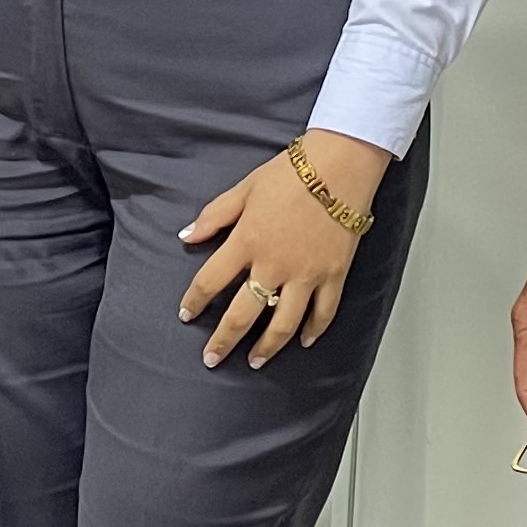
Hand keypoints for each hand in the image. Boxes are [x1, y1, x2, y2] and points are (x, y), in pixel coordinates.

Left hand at [180, 133, 389, 369]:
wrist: (340, 165)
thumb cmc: (291, 172)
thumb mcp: (244, 189)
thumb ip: (214, 216)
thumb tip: (186, 236)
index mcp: (247, 242)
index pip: (210, 281)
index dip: (194, 301)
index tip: (186, 314)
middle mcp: (274, 265)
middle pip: (243, 314)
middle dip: (223, 341)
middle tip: (212, 359)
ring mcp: (306, 274)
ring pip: (283, 324)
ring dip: (266, 347)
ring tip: (255, 362)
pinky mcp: (334, 275)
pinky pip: (324, 312)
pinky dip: (314, 331)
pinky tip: (304, 341)